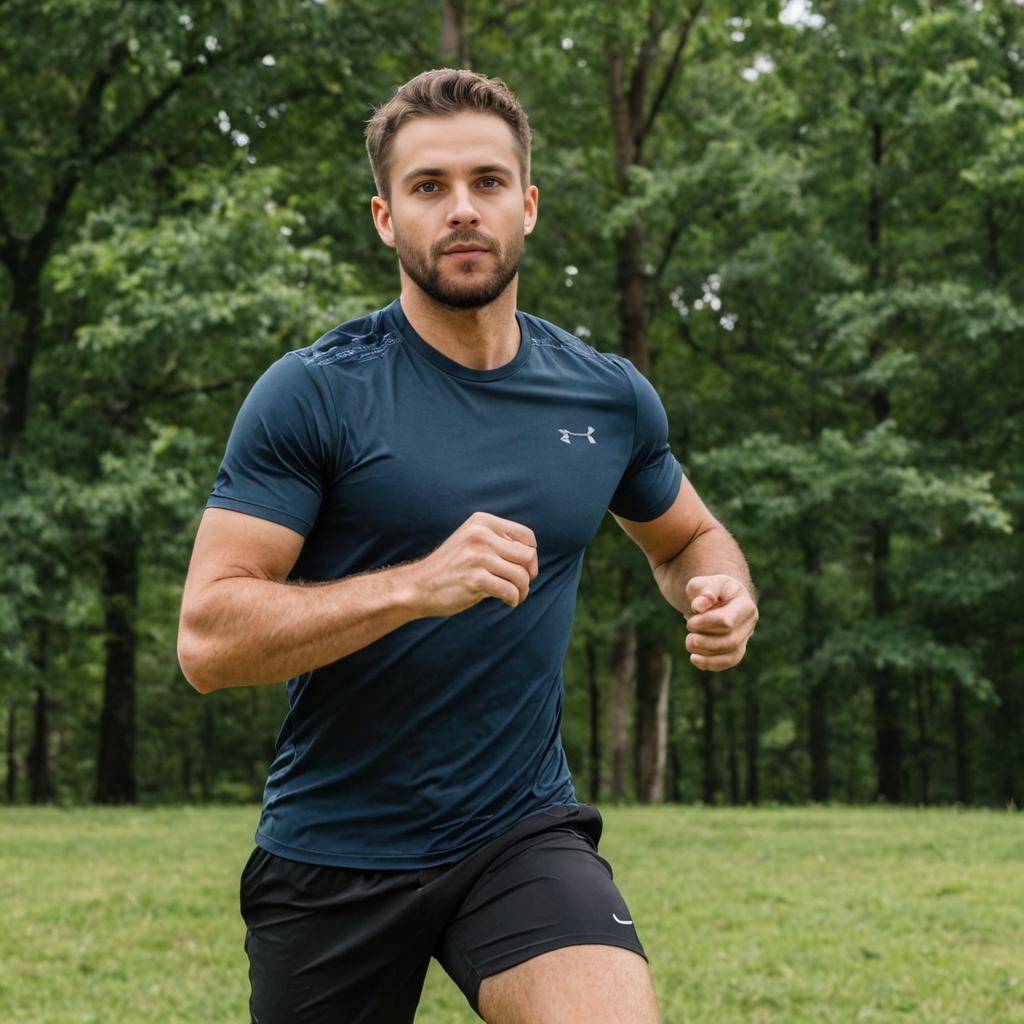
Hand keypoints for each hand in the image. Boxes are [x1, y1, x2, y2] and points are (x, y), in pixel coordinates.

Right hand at [410, 511, 538, 616]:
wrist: (417, 586)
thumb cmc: (450, 568)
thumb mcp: (471, 542)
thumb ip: (497, 542)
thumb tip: (532, 556)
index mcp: (482, 522)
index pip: (526, 537)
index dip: (532, 556)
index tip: (525, 570)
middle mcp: (480, 535)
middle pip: (527, 556)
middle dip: (529, 574)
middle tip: (520, 585)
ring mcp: (477, 557)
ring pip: (521, 575)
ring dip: (522, 591)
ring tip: (515, 596)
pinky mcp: (475, 579)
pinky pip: (510, 591)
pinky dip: (513, 599)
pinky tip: (507, 602)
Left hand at [683, 575, 757, 671]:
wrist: (717, 598)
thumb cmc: (709, 590)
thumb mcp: (703, 584)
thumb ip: (701, 590)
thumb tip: (699, 606)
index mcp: (744, 604)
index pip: (726, 621)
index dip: (704, 624)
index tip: (690, 620)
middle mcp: (749, 623)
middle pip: (728, 641)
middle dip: (703, 639)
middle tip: (688, 628)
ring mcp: (745, 637)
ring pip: (730, 655)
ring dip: (705, 652)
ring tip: (690, 642)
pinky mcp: (737, 649)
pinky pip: (728, 662)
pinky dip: (710, 663)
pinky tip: (694, 659)